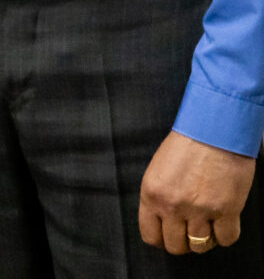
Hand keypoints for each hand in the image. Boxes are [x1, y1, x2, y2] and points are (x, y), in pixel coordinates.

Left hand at [139, 131, 255, 255]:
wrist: (214, 131)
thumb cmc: (187, 145)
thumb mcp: (159, 170)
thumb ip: (159, 197)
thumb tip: (163, 221)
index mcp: (151, 194)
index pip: (150, 235)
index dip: (162, 239)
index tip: (169, 235)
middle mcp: (172, 205)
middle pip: (175, 245)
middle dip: (183, 242)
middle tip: (190, 230)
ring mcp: (199, 210)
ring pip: (200, 246)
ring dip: (205, 238)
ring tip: (208, 224)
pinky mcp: (226, 210)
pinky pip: (226, 239)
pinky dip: (226, 234)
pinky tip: (224, 221)